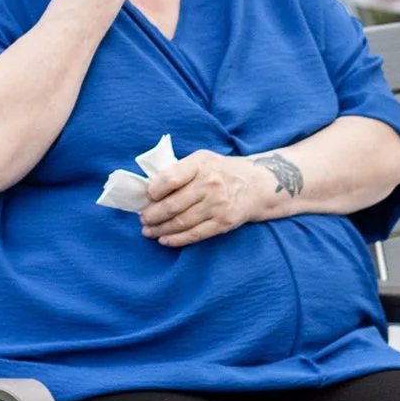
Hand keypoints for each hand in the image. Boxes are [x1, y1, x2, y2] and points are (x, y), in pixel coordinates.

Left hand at [140, 150, 266, 247]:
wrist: (256, 184)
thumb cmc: (221, 171)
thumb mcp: (202, 160)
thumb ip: (179, 171)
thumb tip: (149, 191)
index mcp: (200, 164)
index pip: (169, 179)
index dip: (153, 191)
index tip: (146, 198)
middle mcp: (210, 184)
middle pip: (172, 205)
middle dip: (152, 215)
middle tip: (143, 219)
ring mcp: (217, 205)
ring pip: (181, 222)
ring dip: (160, 229)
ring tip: (148, 231)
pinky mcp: (224, 222)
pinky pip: (194, 234)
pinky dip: (176, 240)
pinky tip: (164, 240)